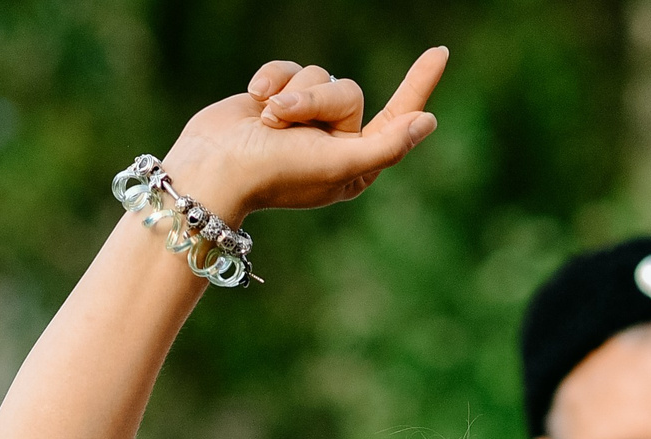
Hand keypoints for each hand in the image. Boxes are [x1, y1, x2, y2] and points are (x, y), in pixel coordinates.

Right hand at [161, 47, 447, 224]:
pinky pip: (290, 69)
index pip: (396, 118)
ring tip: (266, 123)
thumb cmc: (274, 174)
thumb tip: (428, 123)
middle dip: (315, 100)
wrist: (211, 169)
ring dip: (290, 94)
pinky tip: (252, 100)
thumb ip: (386, 146)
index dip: (417, 85)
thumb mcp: (337, 164)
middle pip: (347, 91)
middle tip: (283, 124)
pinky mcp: (278, 101)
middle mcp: (334, 143)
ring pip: (317, 76)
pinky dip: (271, 81)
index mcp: (355, 165)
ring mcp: (305, 122)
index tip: (439, 52)